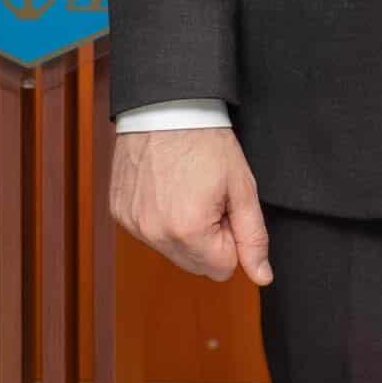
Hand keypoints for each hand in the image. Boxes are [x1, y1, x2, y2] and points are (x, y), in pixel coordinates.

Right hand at [108, 125, 272, 285]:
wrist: (165, 106)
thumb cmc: (206, 140)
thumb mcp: (242, 187)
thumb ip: (253, 237)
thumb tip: (262, 277)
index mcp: (189, 231)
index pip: (223, 268)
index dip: (231, 237)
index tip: (225, 205)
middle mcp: (155, 233)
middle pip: (195, 264)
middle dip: (207, 238)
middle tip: (206, 196)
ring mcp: (133, 223)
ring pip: (172, 250)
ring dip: (183, 230)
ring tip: (186, 189)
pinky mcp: (120, 212)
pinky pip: (148, 232)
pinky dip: (160, 217)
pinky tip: (165, 188)